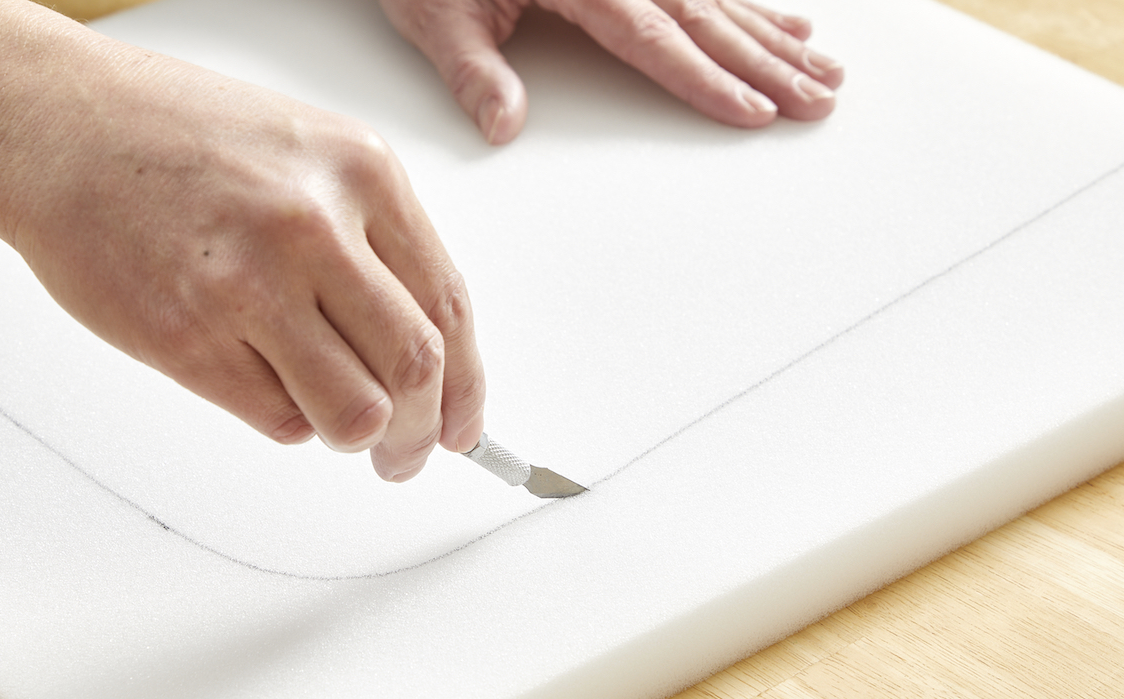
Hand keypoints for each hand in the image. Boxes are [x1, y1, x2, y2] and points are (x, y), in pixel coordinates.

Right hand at [0, 0, 484, 481]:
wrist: (55, 123)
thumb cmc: (178, 137)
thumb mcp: (309, 154)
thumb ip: (373, 244)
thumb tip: (424, 352)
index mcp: (362, 173)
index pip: (449, 308)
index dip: (467, 386)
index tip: (462, 425)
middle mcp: (314, 226)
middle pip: (416, 370)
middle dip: (423, 433)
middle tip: (408, 454)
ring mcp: (248, 284)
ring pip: (353, 413)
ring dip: (358, 439)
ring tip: (340, 428)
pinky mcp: (185, 338)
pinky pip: (277, 420)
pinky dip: (288, 422)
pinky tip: (266, 387)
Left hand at [380, 0, 843, 143]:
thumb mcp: (436, 17)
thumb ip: (475, 73)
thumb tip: (503, 127)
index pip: (654, 39)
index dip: (707, 80)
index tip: (754, 111)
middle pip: (705, 17)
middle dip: (766, 63)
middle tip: (819, 99)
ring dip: (773, 34)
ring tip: (822, 66)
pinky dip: (747, 4)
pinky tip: (786, 20)